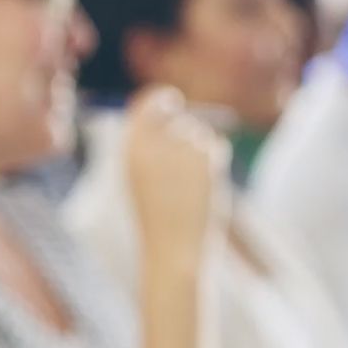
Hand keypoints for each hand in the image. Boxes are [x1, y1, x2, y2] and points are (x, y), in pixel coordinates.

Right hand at [122, 85, 226, 256]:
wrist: (174, 248)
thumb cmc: (155, 217)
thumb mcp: (141, 177)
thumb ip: (152, 145)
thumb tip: (171, 113)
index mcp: (131, 147)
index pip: (148, 103)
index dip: (161, 99)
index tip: (172, 101)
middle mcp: (155, 142)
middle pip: (178, 118)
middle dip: (185, 134)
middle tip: (185, 163)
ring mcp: (182, 147)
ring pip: (199, 133)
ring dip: (199, 152)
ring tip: (189, 185)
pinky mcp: (207, 156)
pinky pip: (216, 146)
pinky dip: (214, 162)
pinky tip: (203, 186)